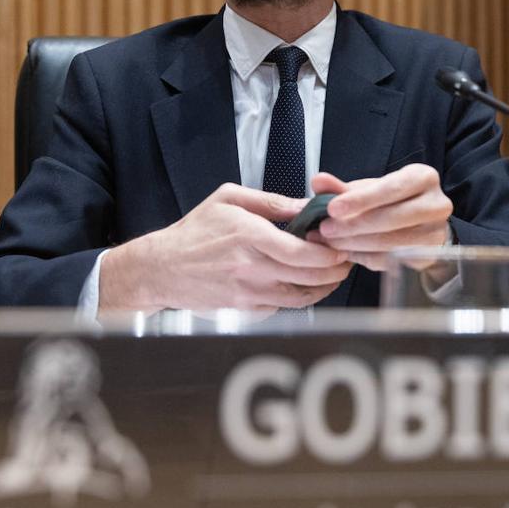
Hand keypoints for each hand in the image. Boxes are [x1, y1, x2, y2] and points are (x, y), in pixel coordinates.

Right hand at [99, 183, 351, 312]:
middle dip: (336, 269)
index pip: (301, 252)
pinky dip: (303, 296)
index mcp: (249, 235)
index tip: (340, 245)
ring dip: (325, 286)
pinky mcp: (246, 308)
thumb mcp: (229, 199)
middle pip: (308, 276)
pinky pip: (285, 305)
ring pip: (302, 296)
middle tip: (346, 259)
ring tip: (335, 272)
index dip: (329, 253)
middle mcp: (251, 267)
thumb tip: (306, 206)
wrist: (162, 269)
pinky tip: (309, 283)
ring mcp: (249, 291)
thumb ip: (271, 202)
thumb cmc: (195, 231)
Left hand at [309, 164, 453, 270]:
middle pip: (392, 218)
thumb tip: (318, 181)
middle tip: (325, 230)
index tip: (332, 209)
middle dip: (354, 226)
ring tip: (332, 243)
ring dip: (356, 244)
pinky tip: (348, 253)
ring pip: (391, 242)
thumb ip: (343, 187)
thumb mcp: (370, 190)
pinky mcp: (430, 254)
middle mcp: (437, 203)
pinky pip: (392, 259)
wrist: (422, 225)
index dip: (361, 200)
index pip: (391, 188)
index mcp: (423, 177)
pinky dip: (366, 257)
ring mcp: (437, 231)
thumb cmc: (393, 202)